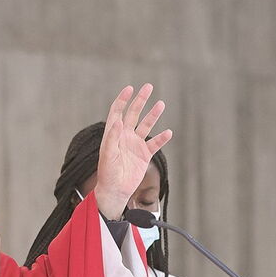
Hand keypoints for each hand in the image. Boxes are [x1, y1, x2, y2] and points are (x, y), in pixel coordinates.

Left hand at [94, 84, 172, 219]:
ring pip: (146, 125)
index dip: (122, 100)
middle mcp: (125, 136)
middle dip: (140, 100)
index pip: (117, 112)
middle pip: (133, 114)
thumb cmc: (107, 173)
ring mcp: (135, 145)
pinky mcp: (144, 155)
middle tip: (148, 87)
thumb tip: (119, 121)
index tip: (130, 88)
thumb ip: (113, 137)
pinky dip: (162, 138)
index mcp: (113, 134)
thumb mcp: (108, 154)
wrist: (115, 190)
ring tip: (161, 104)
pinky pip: (155, 144)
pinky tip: (168, 132)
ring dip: (153, 115)